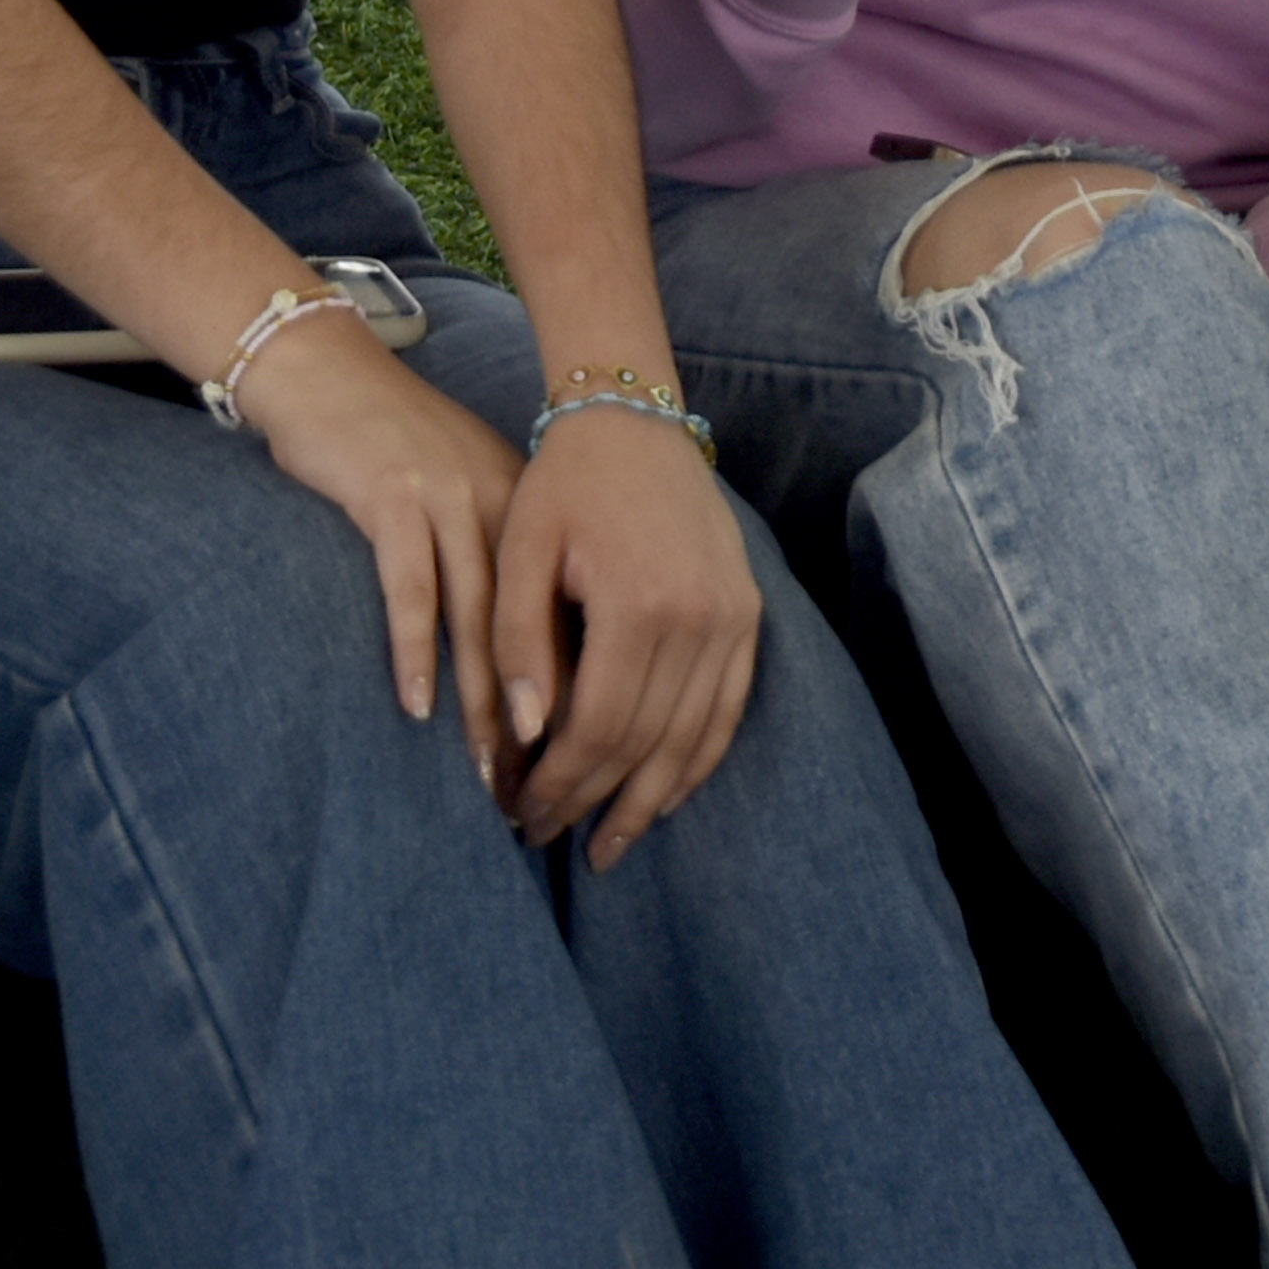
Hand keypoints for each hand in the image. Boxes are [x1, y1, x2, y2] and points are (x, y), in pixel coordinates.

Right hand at [230, 324, 534, 789]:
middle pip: (529, 627)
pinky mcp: (391, 497)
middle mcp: (502, 503)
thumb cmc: (388, 446)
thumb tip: (523, 660)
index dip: (570, 695)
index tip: (570, 767)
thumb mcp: (458, 495)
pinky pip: (410, 588)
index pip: (565, 616)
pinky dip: (417, 650)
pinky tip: (417, 705)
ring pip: (479, 618)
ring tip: (488, 770)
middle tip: (536, 790)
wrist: (324, 372)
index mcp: (528, 510)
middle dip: (535, 716)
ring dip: (482, 701)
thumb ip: (494, 562)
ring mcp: (448, 497)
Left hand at [489, 402, 763, 869]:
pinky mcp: (748, 617)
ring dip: (647, 802)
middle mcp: (701, 619)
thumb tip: (527, 736)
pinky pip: (727, 711)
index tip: (520, 811)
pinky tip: (663, 799)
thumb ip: (519, 643)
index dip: (561, 781)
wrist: (636, 421)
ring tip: (605, 846)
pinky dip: (696, 763)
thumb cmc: (565, 484)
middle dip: (592, 801)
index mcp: (641, 602)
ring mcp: (735, 620)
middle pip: (646, 743)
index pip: (601, 727)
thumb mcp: (523, 551)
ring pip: (693, 740)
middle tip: (544, 834)